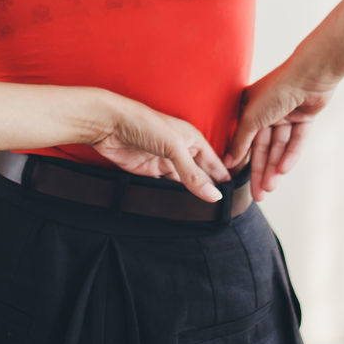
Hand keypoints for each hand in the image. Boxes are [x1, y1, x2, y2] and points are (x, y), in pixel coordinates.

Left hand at [88, 95, 231, 202]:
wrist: (108, 125)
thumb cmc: (143, 123)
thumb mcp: (173, 147)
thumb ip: (193, 173)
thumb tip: (214, 196)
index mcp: (192, 140)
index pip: (215, 164)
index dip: (224, 181)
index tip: (235, 202)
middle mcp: (180, 152)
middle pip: (199, 176)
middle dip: (208, 192)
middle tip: (220, 216)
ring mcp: (164, 163)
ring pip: (182, 185)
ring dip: (189, 198)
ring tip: (203, 219)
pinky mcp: (147, 173)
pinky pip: (163, 189)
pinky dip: (169, 199)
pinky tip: (177, 211)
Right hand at [224, 62, 338, 201]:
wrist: (310, 75)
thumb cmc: (276, 89)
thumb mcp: (251, 117)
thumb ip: (241, 141)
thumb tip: (229, 161)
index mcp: (248, 108)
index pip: (244, 140)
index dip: (241, 161)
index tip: (236, 181)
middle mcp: (266, 112)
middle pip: (262, 148)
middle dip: (260, 171)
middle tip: (258, 195)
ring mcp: (285, 115)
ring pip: (279, 148)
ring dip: (275, 168)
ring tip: (270, 188)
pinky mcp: (303, 119)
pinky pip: (295, 142)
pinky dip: (290, 156)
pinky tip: (284, 170)